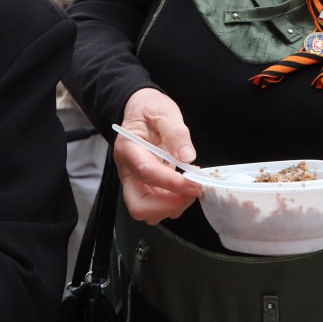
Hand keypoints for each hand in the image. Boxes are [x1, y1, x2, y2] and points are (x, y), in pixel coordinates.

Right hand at [114, 88, 200, 223]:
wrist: (140, 111)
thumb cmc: (149, 109)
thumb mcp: (164, 111)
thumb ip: (175, 132)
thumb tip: (187, 156)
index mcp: (128, 148)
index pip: (147, 172)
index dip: (172, 182)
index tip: (195, 183)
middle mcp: (127, 170)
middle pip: (139, 205)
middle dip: (169, 205)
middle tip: (191, 191)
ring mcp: (135, 182)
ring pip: (149, 211)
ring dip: (174, 205)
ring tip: (190, 185)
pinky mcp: (145, 187)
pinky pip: (158, 206)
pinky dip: (175, 202)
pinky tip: (185, 185)